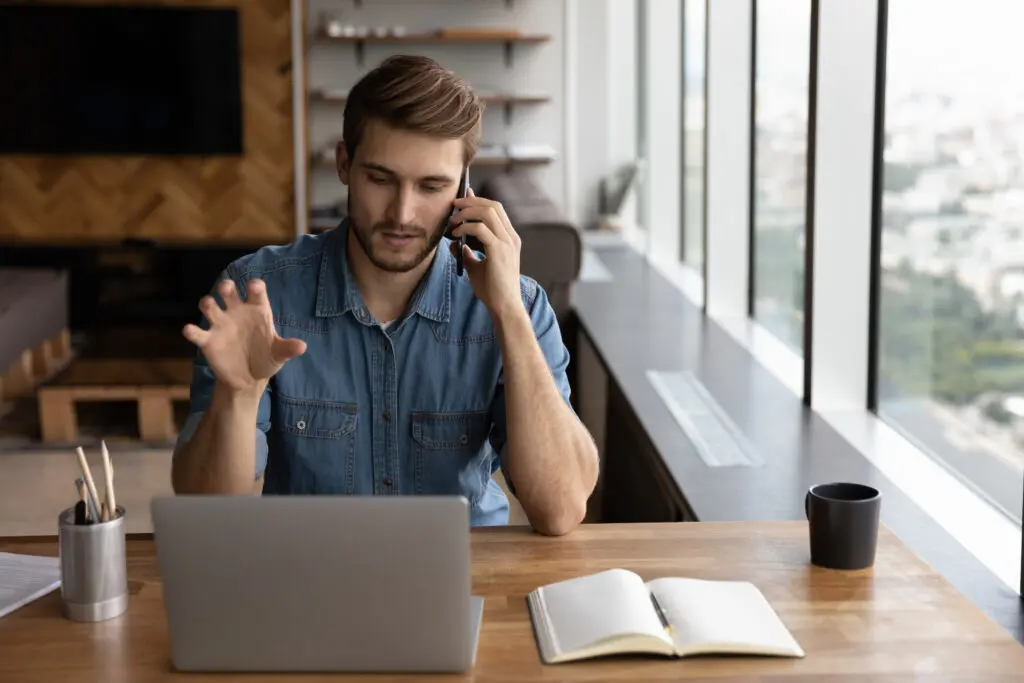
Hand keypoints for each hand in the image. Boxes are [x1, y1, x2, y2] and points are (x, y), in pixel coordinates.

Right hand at [182, 278, 306, 393]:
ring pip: (209, 306)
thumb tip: (302, 347)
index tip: (254, 287)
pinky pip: (196, 332)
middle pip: (228, 292)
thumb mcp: (279, 354)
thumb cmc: (266, 358)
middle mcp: (237, 312)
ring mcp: (221, 324)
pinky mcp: (208, 340)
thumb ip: (288, 348)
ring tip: (209, 305)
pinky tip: (190, 330)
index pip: (256, 291)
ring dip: (207, 303)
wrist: (250, 378)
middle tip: (227, 288)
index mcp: (257, 309)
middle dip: (226, 287)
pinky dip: (191, 331)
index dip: (255, 286)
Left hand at [450, 188, 524, 320]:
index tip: (463, 197)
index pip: (496, 210)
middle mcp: (511, 237)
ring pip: (488, 212)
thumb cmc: (493, 289)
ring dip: (467, 212)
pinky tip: (455, 234)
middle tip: (454, 204)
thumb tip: (454, 243)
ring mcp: (507, 243)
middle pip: (493, 205)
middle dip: (471, 201)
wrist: (504, 306)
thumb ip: (469, 253)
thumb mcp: (477, 267)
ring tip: (452, 221)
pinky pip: (481, 228)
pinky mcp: (499, 250)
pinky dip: (466, 227)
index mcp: (509, 239)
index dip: (478, 200)